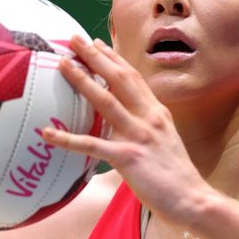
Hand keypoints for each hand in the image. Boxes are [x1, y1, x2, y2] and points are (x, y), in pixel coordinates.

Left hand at [41, 37, 212, 225]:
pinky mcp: (127, 157)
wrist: (192, 199)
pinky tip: (46, 133)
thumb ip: (148, 126)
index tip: (97, 43)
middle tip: (75, 40)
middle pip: (119, 79)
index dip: (114, 58)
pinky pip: (91, 145)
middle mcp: (149, 118)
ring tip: (64, 64)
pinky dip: (66, 139)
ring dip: (82, 80)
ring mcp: (138, 135)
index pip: (134, 77)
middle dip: (96, 57)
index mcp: (157, 113)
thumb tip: (129, 121)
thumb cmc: (177, 175)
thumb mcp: (166, 141)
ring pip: (105, 101)